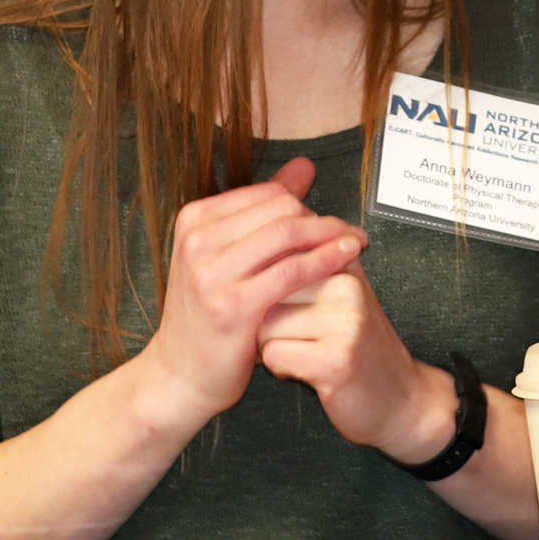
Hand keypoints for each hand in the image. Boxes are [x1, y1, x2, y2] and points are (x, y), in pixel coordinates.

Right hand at [129, 158, 366, 428]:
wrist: (180, 373)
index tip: (335, 219)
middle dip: (323, 217)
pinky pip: (292, 271)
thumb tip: (305, 166)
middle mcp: (198, 240)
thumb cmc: (210, 313)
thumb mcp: (229, 255)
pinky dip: (326, 260)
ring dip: (331, 234)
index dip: (307, 203)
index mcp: (194, 220)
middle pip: (281, 209)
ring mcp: (211, 273)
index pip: (267, 193)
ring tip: (358, 242)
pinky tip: (347, 259)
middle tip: (353, 231)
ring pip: (288, 234)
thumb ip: (265, 211)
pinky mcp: (233, 305)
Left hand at [256, 260, 456, 462]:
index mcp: (344, 263)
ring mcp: (345, 322)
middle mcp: (347, 286)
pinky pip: (274, 355)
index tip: (293, 311)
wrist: (401, 397)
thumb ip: (303, 270)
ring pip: (264, 326)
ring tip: (306, 354)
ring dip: (272, 348)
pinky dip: (281, 369)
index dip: (268, 293)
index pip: (275, 260)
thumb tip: (247, 248)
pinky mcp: (337, 358)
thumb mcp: (337, 298)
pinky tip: (308, 371)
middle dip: (267, 322)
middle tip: (301, 339)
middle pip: (264, 294)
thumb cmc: (360, 348)